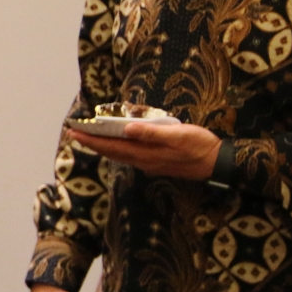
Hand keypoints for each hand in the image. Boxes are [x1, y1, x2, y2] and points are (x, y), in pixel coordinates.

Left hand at [65, 122, 220, 179]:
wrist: (217, 163)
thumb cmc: (199, 145)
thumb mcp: (177, 135)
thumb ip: (152, 133)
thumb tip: (128, 128)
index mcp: (145, 154)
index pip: (112, 146)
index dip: (92, 139)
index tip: (74, 132)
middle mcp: (144, 161)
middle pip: (112, 151)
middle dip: (92, 142)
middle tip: (74, 132)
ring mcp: (150, 163)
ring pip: (120, 154)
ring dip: (103, 146)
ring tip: (90, 137)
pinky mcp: (156, 162)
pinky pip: (130, 155)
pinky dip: (118, 148)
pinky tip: (117, 143)